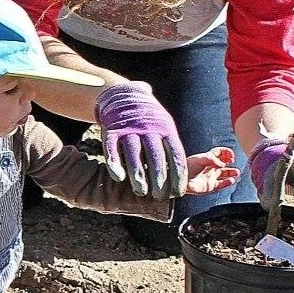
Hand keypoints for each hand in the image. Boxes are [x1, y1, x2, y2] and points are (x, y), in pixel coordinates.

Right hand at [95, 81, 187, 198]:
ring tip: (141, 191)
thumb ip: (170, 149)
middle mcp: (149, 129)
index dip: (178, 176)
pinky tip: (119, 177)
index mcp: (166, 129)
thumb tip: (183, 178)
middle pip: (156, 156)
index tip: (179, 193)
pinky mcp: (111, 130)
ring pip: (134, 154)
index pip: (175, 155)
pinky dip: (114, 163)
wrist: (123, 96)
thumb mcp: (165, 127)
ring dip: (138, 174)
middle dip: (159, 179)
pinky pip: (112, 148)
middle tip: (159, 196)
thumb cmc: (148, 121)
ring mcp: (129, 129)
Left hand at [183, 147, 240, 194]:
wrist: (181, 180)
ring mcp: (211, 177)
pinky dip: (228, 183)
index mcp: (207, 159)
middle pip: (224, 164)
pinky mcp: (210, 186)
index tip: (231, 155)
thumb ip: (213, 160)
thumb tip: (223, 164)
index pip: (219, 153)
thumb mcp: (201, 159)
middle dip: (230, 162)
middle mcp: (210, 168)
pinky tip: (231, 180)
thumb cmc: (187, 167)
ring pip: (225, 175)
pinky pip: (222, 184)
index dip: (226, 152)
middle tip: (232, 161)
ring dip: (231, 173)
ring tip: (237, 172)